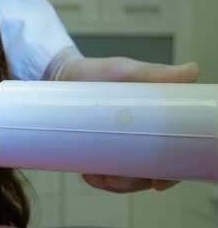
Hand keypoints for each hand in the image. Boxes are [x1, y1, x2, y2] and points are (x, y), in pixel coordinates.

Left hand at [58, 56, 198, 192]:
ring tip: (97, 178)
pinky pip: (103, 171)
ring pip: (125, 176)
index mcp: (158, 122)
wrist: (63, 75)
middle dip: (134, 182)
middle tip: (114, 179)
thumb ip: (155, 74)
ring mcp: (120, 145)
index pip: (172, 155)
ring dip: (115, 184)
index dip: (170, 173)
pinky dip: (98, 178)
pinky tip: (88, 175)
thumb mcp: (126, 72)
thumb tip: (192, 72)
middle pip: (148, 172)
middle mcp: (143, 137)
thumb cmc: (100, 73)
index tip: (157, 182)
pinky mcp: (100, 149)